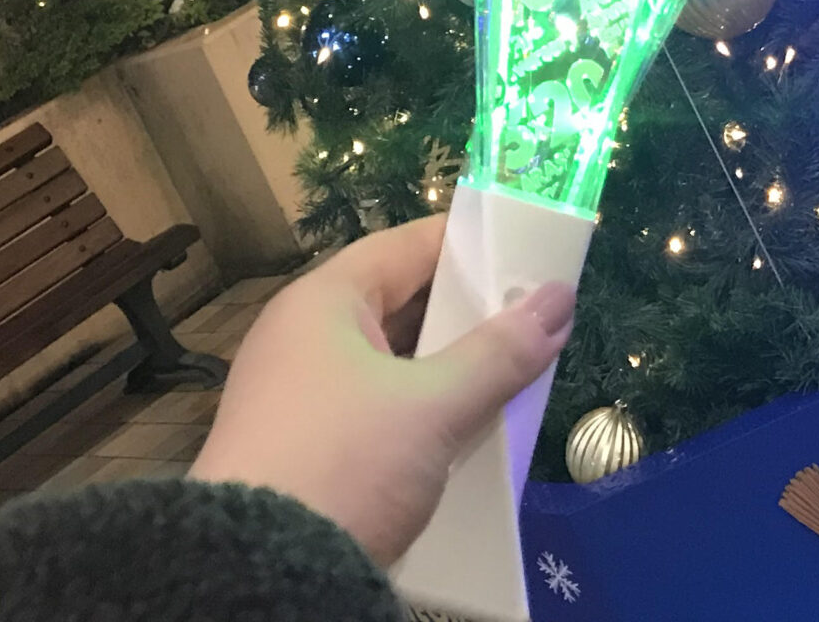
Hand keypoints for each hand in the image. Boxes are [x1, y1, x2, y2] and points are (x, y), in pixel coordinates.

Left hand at [189, 213, 575, 563]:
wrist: (259, 574)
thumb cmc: (344, 463)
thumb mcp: (432, 407)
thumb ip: (499, 353)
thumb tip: (559, 298)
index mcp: (323, 301)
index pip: (405, 245)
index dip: (470, 244)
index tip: (531, 250)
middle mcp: (304, 336)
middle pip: (400, 302)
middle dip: (468, 311)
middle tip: (539, 316)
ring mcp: (301, 393)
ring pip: (392, 360)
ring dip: (449, 366)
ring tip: (518, 370)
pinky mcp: (305, 446)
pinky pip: (377, 406)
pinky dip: (423, 408)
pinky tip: (468, 427)